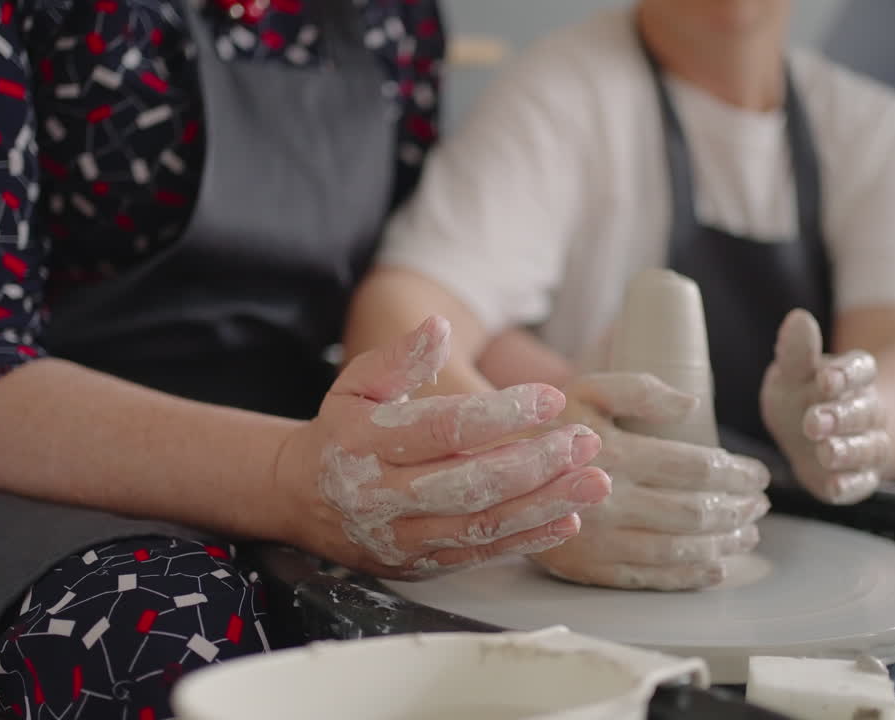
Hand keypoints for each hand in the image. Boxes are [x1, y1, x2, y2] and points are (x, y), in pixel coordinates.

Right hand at [279, 316, 611, 579]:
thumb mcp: (356, 384)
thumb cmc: (342, 431)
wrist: (301, 499)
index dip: (501, 413)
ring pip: (481, 525)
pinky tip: (568, 518)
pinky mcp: (420, 564)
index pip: (443, 428)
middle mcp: (383, 496)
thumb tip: (439, 327)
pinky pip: (480, 554)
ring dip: (544, 505)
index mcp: (368, 442)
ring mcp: (402, 536)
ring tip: (594, 483)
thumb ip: (398, 358)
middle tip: (584, 442)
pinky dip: (528, 539)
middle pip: (469, 484)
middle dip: (535, 464)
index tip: (551, 398)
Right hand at [531, 373, 769, 590]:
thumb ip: (640, 390)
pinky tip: (714, 568)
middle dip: (736, 509)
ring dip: (723, 544)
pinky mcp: (589, 569)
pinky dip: (689, 576)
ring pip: (678, 548)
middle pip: (694, 511)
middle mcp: (609, 499)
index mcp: (615, 453)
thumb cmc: (547, 428)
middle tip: (759, 505)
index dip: (736, 473)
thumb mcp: (586, 390)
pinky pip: (649, 578)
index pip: (695, 468)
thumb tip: (692, 404)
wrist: (490, 473)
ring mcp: (599, 539)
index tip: (759, 474)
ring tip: (747, 535)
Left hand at [760, 309, 889, 503]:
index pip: (862, 370)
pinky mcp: (860, 477)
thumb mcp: (791, 373)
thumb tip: (798, 317)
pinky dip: (850, 485)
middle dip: (841, 416)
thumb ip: (796, 351)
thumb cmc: (799, 394)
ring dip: (848, 450)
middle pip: (866, 410)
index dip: (846, 375)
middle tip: (813, 421)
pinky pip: (861, 482)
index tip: (825, 379)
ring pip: (869, 446)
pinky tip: (834, 486)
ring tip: (825, 452)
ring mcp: (867, 444)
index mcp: (853, 377)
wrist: (806, 434)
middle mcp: (868, 409)